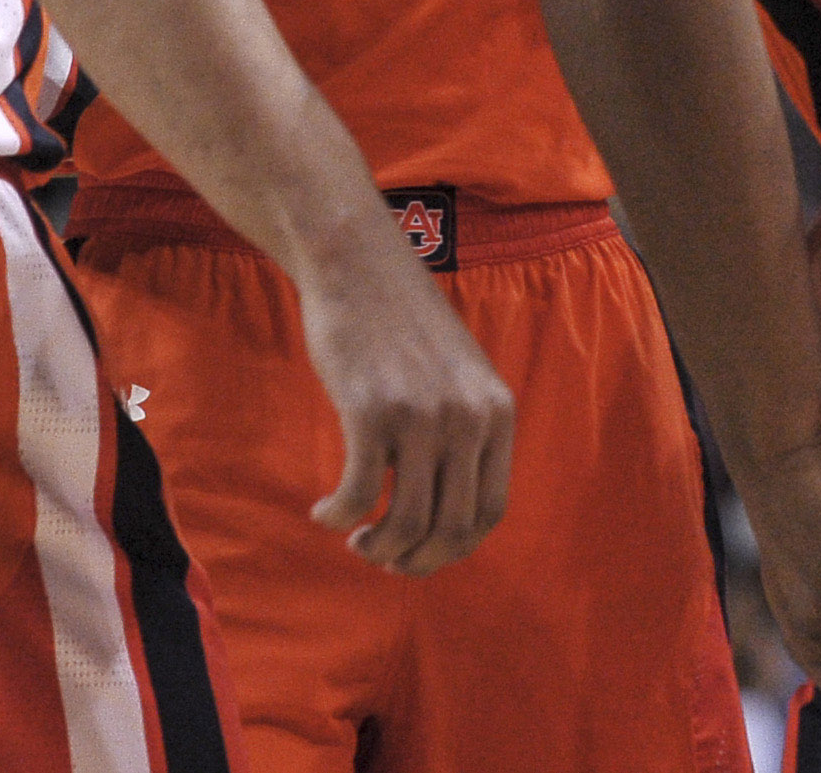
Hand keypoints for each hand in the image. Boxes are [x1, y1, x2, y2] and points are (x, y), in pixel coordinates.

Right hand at [296, 245, 516, 574]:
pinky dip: (339, 515)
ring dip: (378, 547)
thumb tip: (444, 511)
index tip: (421, 553)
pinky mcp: (371, 410)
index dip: (454, 548)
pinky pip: (360, 492)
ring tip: (356, 539)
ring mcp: (422, 415)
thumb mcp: (459, 373)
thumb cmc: (399, 321)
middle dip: (415, 560)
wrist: (357, 261)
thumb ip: (464, 430)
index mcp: (497, 410)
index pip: (490, 511)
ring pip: (408, 522)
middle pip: (452, 528)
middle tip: (383, 557)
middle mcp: (469, 417)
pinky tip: (323, 512)